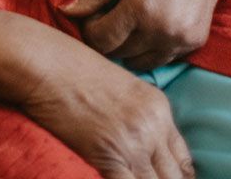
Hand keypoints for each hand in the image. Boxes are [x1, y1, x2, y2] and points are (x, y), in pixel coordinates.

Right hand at [0, 12, 193, 178]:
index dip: (176, 178)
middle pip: (174, 177)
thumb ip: (138, 116)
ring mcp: (134, 143)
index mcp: (159, 108)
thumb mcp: (120, 88)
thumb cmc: (73, 70)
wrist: (47, 64)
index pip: (183, 160)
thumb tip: (139, 145)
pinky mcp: (110, 156)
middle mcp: (153, 127)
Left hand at [59, 0, 230, 70]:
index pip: (100, 40)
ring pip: (137, 61)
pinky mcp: (194, 43)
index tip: (93, 12)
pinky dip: (149, 47)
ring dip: (127, 46)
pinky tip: (151, 23)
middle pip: (117, 53)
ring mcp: (181, 40)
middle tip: (110, 12)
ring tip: (130, 18)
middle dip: (107, 36)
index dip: (89, 28)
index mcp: (142, 7)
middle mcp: (163, 30)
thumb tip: (65, 12)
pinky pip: (160, 58)